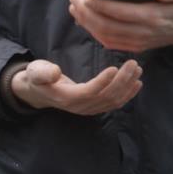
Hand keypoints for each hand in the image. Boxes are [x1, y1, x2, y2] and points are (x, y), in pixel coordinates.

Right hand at [8, 59, 142, 115]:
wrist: (38, 91)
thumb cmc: (37, 78)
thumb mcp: (35, 72)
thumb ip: (43, 73)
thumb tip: (55, 73)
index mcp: (66, 98)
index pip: (89, 92)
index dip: (102, 82)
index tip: (114, 68)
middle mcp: (80, 107)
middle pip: (105, 96)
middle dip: (122, 81)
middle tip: (133, 64)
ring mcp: (88, 109)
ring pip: (112, 101)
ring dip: (127, 86)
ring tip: (137, 70)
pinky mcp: (94, 107)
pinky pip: (114, 104)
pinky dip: (127, 94)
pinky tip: (137, 83)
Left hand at [67, 0, 172, 51]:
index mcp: (154, 17)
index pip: (120, 12)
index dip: (100, 6)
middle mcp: (144, 32)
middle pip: (108, 26)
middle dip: (86, 14)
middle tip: (73, 0)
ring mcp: (139, 41)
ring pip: (106, 36)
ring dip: (87, 23)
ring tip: (75, 9)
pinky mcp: (137, 46)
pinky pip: (111, 42)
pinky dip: (96, 33)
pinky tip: (87, 22)